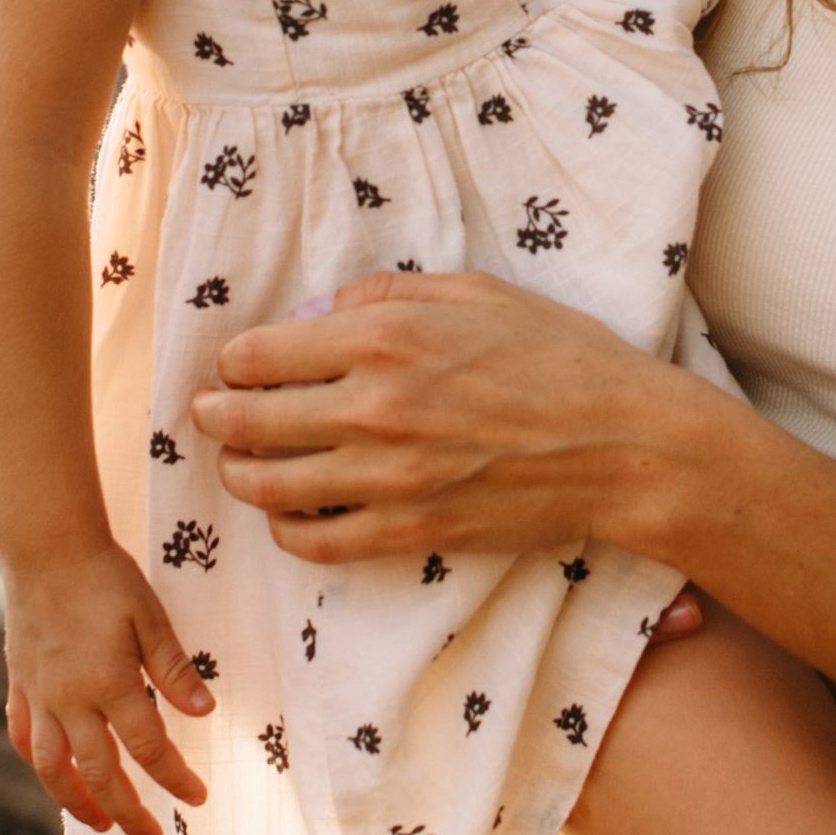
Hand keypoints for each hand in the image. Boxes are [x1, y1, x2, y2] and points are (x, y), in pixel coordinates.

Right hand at [2, 543, 214, 834]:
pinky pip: (24, 735)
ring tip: (99, 823)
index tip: (198, 798)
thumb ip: (175, 670)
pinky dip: (38, 761)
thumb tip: (204, 715)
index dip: (176, 779)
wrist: (46, 546)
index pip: (149, 749)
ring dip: (76, 802)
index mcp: (108, 685)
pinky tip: (53, 772)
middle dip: (127, 813)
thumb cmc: (106, 577)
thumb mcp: (150, 618)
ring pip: (53, 767)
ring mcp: (39, 694)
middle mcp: (69, 700)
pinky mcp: (19, 682)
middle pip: (100, 774)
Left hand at [190, 269, 699, 565]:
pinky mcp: (410, 530)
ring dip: (239, 476)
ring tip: (239, 466)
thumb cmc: (561, 357)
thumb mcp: (477, 292)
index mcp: (385, 335)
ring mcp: (389, 476)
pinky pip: (317, 542)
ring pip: (268, 486)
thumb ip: (388, 292)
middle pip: (245, 422)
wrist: (624, 446)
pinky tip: (291, 514)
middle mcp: (374, 406)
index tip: (234, 366)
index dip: (232, 362)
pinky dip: (288, 530)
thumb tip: (321, 314)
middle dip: (215, 418)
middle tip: (210, 414)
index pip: (258, 354)